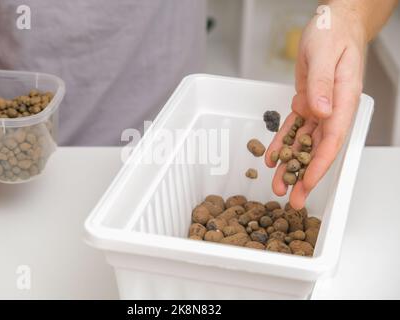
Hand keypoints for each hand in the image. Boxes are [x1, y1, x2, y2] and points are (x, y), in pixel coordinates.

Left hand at [265, 5, 366, 209]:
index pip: (332, 140)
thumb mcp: (324, 54)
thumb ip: (322, 84)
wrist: (331, 24)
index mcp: (343, 101)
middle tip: (292, 200)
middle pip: (317, 150)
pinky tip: (270, 158)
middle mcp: (332, 109)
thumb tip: (321, 112)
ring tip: (277, 185)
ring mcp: (320, 108)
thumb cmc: (333, 34)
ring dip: (290, 165)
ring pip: (302, 143)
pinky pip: (292, 128)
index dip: (319, 165)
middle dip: (304, 176)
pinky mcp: (307, 103)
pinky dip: (281, 143)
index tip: (308, 183)